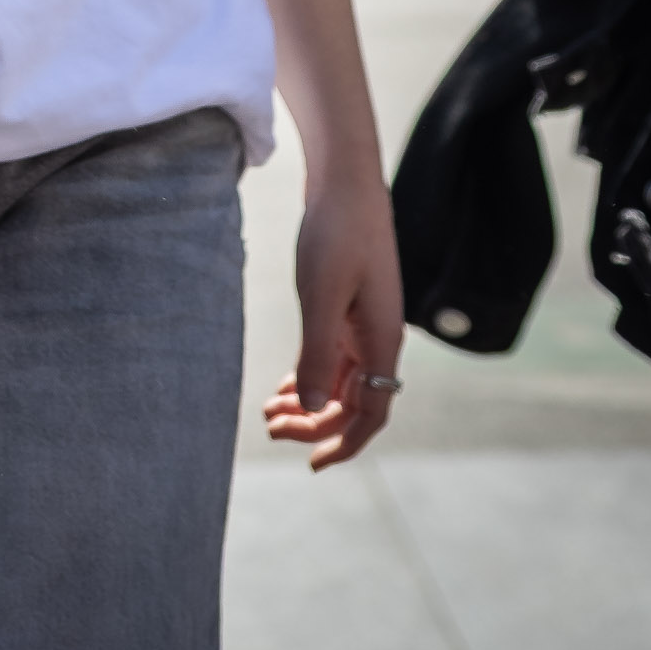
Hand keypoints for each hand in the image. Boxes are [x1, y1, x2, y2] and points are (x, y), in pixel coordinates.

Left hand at [262, 171, 404, 469]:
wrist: (346, 184)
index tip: (311, 465)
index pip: (371, 414)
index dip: (344, 444)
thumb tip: (313, 407)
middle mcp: (379, 339)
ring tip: (269, 411)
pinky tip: (287, 385)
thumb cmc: (336, 234)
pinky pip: (335, 358)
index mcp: (381, 342)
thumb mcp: (321, 295)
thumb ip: (317, 353)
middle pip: (352, 403)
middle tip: (269, 428)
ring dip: (309, 402)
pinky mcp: (350, 309)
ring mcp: (365, 325)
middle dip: (314, 424)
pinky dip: (311, 375)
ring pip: (340, 381)